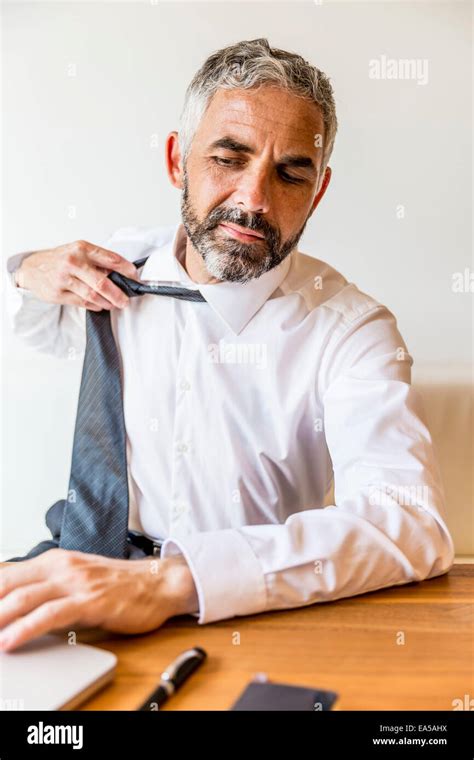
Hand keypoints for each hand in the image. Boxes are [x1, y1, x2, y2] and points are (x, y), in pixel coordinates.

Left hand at [0, 549, 198, 651]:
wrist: (159, 583)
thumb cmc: (118, 585)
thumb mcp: (76, 579)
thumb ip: (47, 587)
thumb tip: (14, 601)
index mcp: (55, 561)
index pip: (6, 574)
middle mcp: (62, 567)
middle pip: (8, 585)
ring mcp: (76, 582)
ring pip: (23, 598)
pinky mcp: (90, 601)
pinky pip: (50, 615)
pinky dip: (24, 628)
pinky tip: (10, 640)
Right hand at [15, 240, 140, 310]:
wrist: (32, 268)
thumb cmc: (59, 259)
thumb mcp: (78, 251)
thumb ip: (97, 260)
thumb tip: (121, 274)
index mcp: (82, 248)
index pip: (110, 259)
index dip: (127, 270)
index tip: (135, 277)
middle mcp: (73, 262)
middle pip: (102, 282)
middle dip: (118, 294)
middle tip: (126, 301)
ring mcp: (64, 278)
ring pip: (92, 295)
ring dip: (107, 302)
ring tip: (114, 304)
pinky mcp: (57, 293)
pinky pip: (82, 303)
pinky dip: (94, 306)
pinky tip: (100, 305)